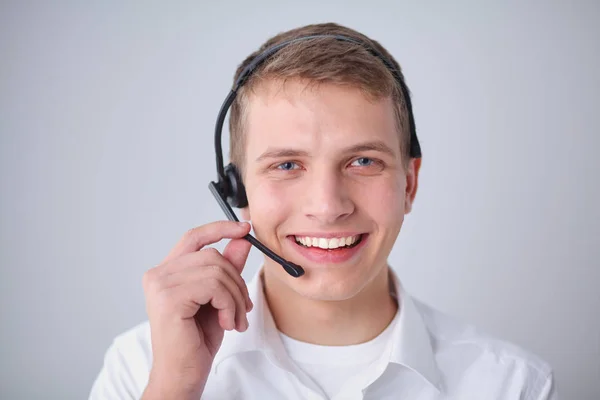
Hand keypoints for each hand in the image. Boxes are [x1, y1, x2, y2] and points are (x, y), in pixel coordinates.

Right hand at [141, 221, 252, 399]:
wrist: (182, 374)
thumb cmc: (196, 340)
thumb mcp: (219, 298)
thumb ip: (227, 268)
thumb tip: (241, 240)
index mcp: (167, 272)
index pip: (193, 237)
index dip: (220, 228)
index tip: (244, 228)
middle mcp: (158, 275)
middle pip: (212, 256)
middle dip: (236, 281)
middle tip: (243, 308)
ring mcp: (160, 285)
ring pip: (216, 272)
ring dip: (235, 298)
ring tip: (235, 320)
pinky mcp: (169, 299)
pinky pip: (214, 287)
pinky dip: (229, 305)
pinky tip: (226, 324)